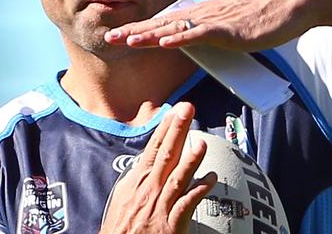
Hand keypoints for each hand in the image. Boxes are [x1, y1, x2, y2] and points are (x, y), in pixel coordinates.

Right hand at [99, 102, 216, 233]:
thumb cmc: (120, 231)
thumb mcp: (123, 200)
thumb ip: (138, 180)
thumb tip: (148, 162)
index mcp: (137, 183)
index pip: (153, 150)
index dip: (164, 130)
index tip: (173, 111)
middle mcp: (148, 191)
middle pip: (165, 155)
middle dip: (176, 130)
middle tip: (187, 109)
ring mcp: (160, 207)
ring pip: (178, 177)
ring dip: (191, 158)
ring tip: (202, 140)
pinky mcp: (170, 226)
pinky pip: (187, 204)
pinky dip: (199, 190)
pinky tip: (211, 178)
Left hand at [105, 0, 316, 50]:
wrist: (293, 5)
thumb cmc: (267, 17)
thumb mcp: (236, 25)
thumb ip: (218, 33)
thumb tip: (203, 42)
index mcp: (206, 13)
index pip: (169, 22)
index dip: (144, 28)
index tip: (121, 34)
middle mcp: (206, 13)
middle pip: (164, 23)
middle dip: (136, 30)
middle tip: (109, 36)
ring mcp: (217, 20)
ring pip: (176, 27)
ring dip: (149, 35)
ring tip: (126, 39)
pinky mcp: (230, 29)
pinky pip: (200, 34)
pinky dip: (180, 38)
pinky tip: (162, 42)